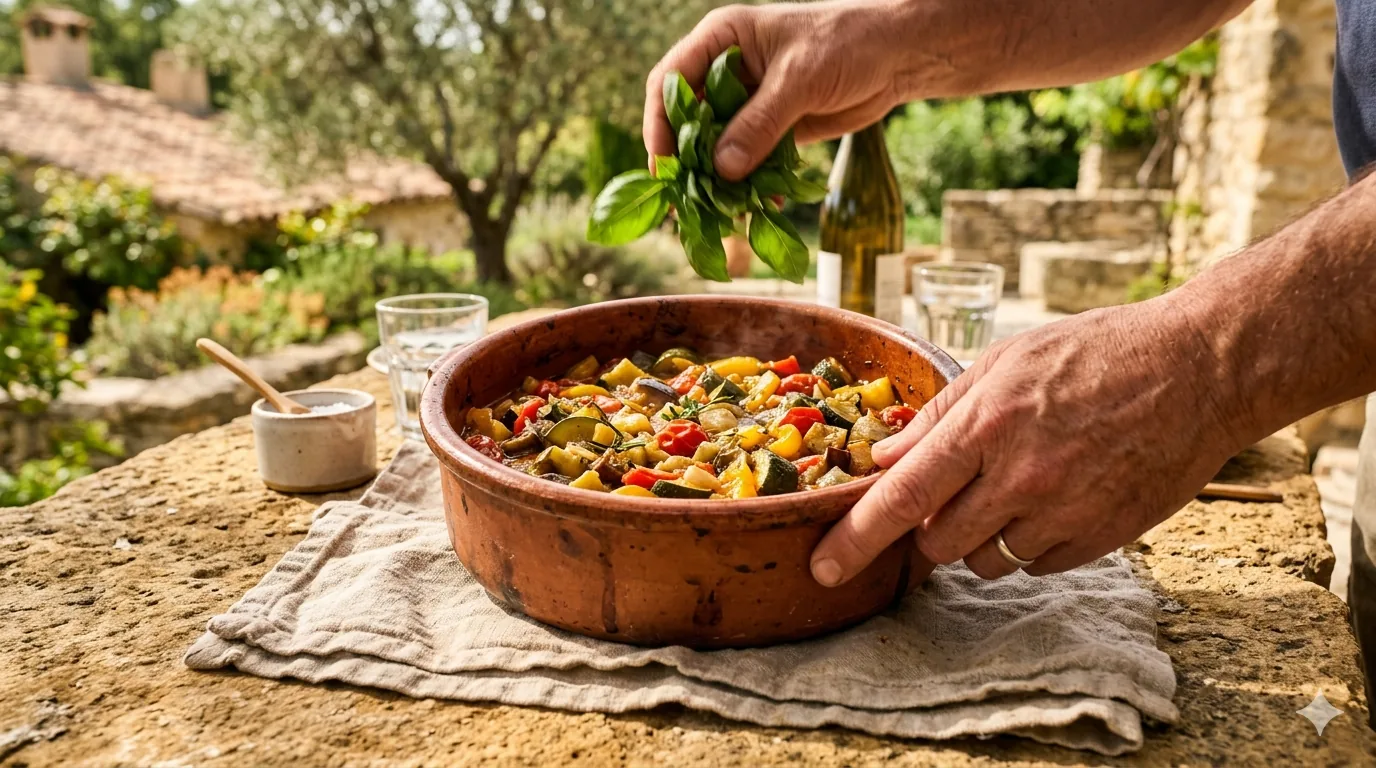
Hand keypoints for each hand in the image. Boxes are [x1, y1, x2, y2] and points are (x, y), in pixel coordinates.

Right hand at [643, 1, 916, 179]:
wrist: (896, 56)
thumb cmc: (847, 43)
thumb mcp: (799, 80)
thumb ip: (759, 123)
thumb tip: (722, 169)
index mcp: (722, 40)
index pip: (671, 80)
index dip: (661, 121)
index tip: (665, 161)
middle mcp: (726, 71)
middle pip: (688, 119)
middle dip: (687, 160)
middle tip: (684, 198)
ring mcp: (748, 102)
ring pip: (716, 146)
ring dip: (717, 178)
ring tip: (720, 210)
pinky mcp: (770, 128)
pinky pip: (748, 160)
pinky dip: (750, 183)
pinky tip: (757, 205)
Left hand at [810, 300, 1244, 584]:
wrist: (1199, 370)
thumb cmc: (1096, 353)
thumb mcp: (1006, 360)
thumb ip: (940, 415)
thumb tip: (884, 459)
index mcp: (987, 425)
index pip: (902, 496)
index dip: (855, 538)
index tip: (822, 567)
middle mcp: (1021, 477)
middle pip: (938, 543)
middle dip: (930, 528)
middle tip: (955, 491)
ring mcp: (1064, 513)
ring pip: (986, 562)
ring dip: (981, 539)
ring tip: (1013, 488)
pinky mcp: (1102, 539)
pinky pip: (1038, 566)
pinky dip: (1031, 543)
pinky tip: (1056, 498)